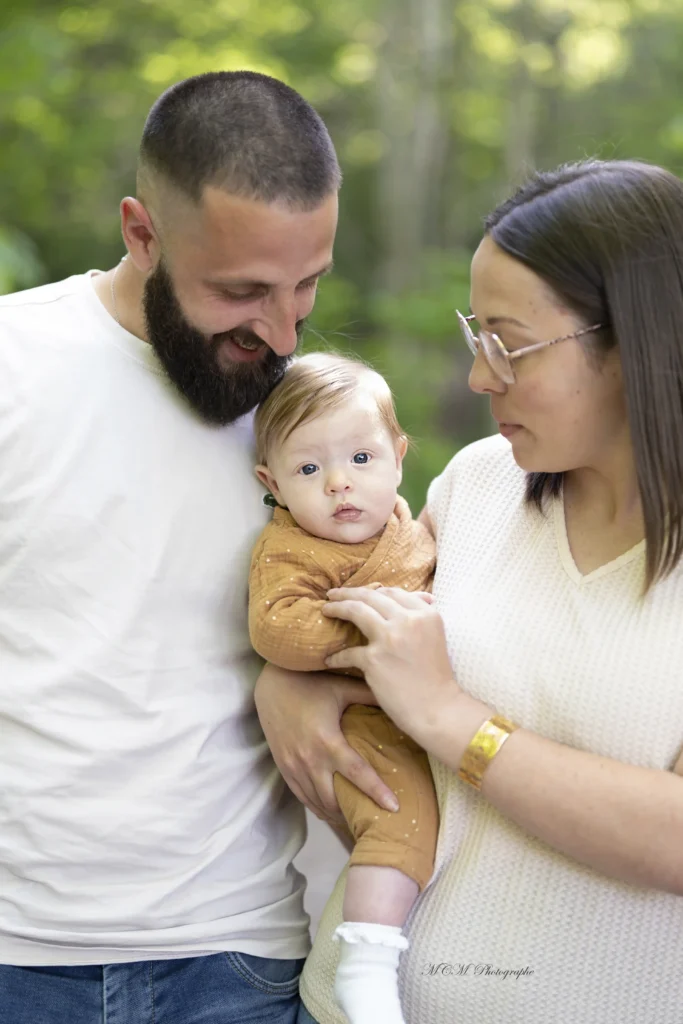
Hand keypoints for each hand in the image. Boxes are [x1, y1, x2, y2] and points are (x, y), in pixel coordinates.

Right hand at [254, 663, 399, 823]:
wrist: (272, 686)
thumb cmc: (310, 684)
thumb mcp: (342, 687)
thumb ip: (369, 695)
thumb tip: (397, 700)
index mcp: (328, 741)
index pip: (357, 774)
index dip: (377, 792)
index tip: (394, 807)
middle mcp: (310, 759)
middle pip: (335, 799)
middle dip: (354, 811)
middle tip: (376, 819)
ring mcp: (294, 767)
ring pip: (317, 803)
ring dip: (336, 814)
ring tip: (356, 820)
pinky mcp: (284, 768)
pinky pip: (302, 797)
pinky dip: (318, 808)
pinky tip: (331, 812)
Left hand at [323, 586, 460, 739]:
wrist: (438, 709)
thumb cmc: (436, 678)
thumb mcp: (435, 639)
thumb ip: (419, 619)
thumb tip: (407, 603)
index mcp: (425, 614)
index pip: (393, 592)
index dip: (372, 590)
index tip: (359, 594)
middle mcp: (408, 620)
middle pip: (371, 596)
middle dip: (348, 592)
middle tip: (332, 594)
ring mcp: (390, 638)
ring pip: (356, 611)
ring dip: (337, 608)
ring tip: (326, 610)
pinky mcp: (374, 660)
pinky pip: (348, 652)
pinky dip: (335, 656)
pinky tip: (328, 659)